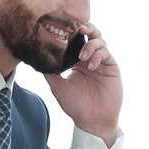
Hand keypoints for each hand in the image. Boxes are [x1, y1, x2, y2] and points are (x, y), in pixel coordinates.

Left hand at [43, 23, 121, 147]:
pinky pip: (106, 54)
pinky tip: (90, 66)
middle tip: (78, 29)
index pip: (76, 40)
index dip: (72, 32)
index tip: (64, 27)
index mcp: (77, 62)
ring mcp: (101, 63)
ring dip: (90, 45)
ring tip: (82, 56)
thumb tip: (38, 59)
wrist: (92, 120)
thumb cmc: (75, 106)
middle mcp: (90, 59)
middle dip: (86, 28)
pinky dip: (97, 56)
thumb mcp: (57, 87)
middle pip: (91, 34)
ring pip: (100, 41)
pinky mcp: (111, 68)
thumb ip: (50, 72)